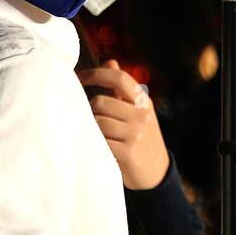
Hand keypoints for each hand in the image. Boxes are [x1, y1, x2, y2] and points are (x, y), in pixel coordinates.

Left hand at [77, 59, 169, 190]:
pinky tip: (99, 148)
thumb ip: (121, 88)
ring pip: (97, 122)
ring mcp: (135, 134)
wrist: (156, 172)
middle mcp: (141, 115)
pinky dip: (95, 144)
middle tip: (91, 121)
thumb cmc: (141, 137)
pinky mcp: (127, 153)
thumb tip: (109, 62)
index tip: (79, 78)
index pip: (119, 78)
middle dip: (90, 111)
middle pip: (100, 102)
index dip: (96, 74)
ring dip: (91, 129)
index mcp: (143, 102)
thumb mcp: (137, 111)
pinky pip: (100, 141)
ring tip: (96, 136)